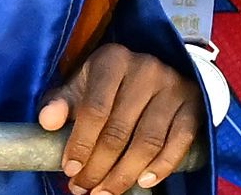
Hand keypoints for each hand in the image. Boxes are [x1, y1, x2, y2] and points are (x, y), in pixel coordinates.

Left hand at [36, 41, 200, 194]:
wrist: (159, 72)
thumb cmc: (111, 84)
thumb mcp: (83, 84)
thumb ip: (62, 102)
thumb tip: (47, 121)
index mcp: (112, 60)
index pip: (94, 109)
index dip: (81, 143)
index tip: (70, 170)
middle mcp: (145, 70)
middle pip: (119, 130)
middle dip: (98, 167)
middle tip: (84, 189)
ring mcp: (172, 87)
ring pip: (147, 141)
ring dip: (124, 174)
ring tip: (106, 192)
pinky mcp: (193, 105)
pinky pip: (179, 143)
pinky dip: (162, 167)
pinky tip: (143, 183)